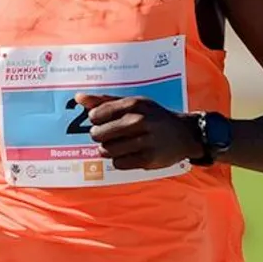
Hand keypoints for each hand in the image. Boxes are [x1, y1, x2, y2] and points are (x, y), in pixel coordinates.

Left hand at [73, 93, 200, 169]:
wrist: (184, 134)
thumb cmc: (154, 116)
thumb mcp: (134, 103)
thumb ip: (105, 101)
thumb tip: (78, 98)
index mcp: (133, 104)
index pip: (96, 115)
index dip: (96, 120)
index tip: (103, 121)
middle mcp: (139, 121)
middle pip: (99, 134)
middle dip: (100, 136)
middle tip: (110, 135)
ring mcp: (144, 141)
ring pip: (107, 150)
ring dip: (108, 150)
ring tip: (119, 145)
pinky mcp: (147, 159)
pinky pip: (118, 163)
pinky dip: (120, 160)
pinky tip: (129, 154)